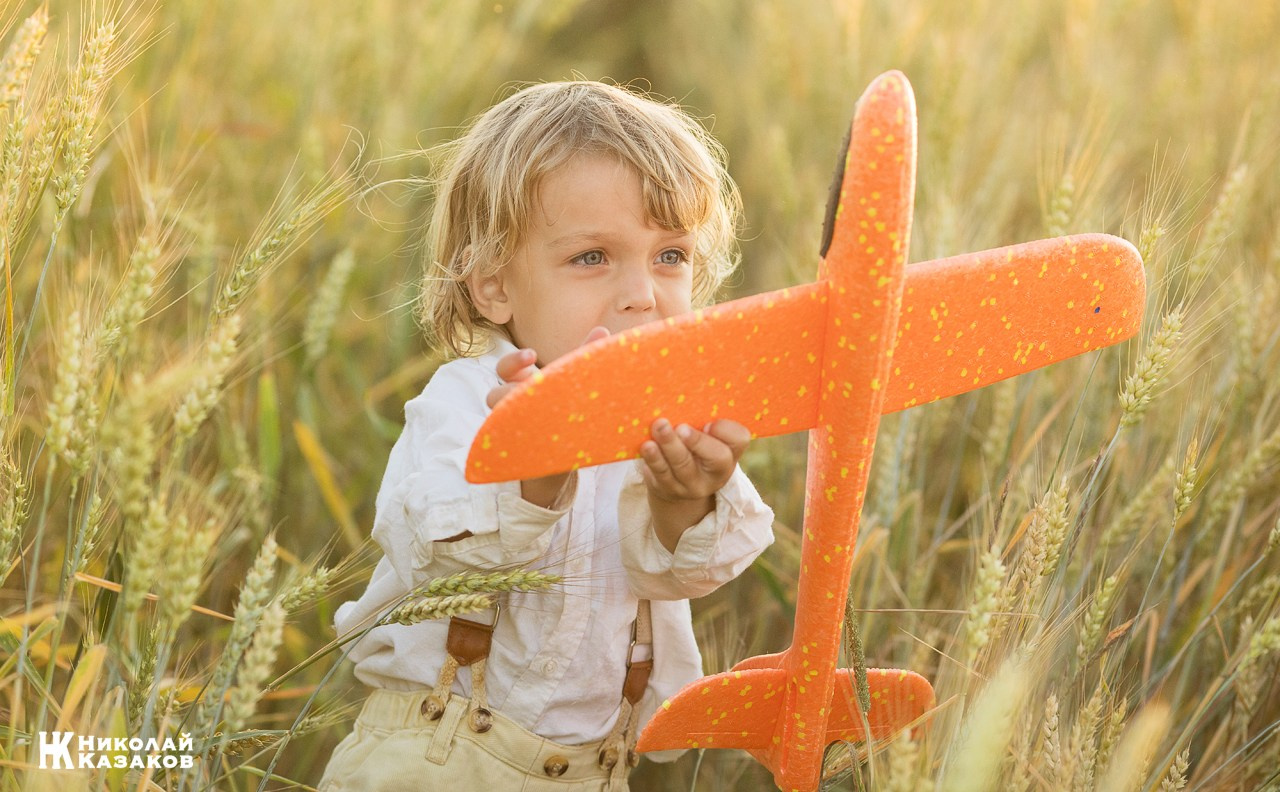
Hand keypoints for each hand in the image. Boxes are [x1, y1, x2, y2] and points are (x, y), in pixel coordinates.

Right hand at [487, 326, 609, 508]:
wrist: (574, 454)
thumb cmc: (571, 410)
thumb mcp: (575, 383)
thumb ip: (584, 357)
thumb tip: (602, 330)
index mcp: (523, 385)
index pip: (505, 369)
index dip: (513, 362)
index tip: (532, 356)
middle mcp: (513, 406)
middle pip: (495, 396)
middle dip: (509, 392)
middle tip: (530, 390)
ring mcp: (514, 429)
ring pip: (499, 422)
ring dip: (512, 418)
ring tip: (535, 418)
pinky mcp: (520, 453)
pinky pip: (511, 449)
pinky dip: (523, 445)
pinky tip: (544, 443)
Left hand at [639, 418, 750, 501]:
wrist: (678, 485)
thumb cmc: (694, 447)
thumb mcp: (705, 437)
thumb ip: (702, 419)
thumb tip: (686, 394)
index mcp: (731, 452)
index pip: (739, 439)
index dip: (726, 430)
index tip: (709, 422)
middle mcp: (718, 472)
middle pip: (715, 457)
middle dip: (697, 441)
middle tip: (681, 427)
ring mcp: (694, 484)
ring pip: (683, 465)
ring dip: (670, 445)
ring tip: (659, 426)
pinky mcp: (670, 489)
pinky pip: (662, 474)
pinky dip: (654, 458)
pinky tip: (647, 445)